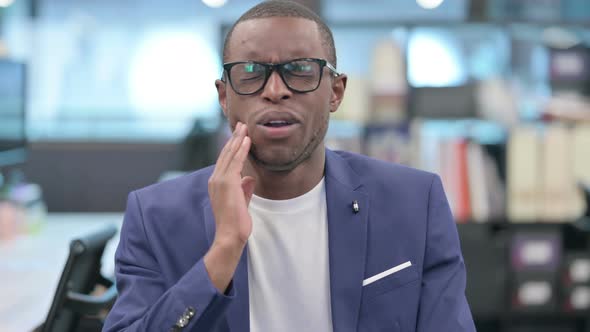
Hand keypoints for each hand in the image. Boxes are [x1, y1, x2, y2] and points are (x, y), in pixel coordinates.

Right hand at [207, 122, 255, 248]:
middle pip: (226, 154)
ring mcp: (220, 180)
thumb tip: (250, 178)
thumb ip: (245, 189)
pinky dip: (241, 149)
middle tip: (241, 125)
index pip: (225, 161)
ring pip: (230, 154)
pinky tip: (247, 140)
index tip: (239, 135)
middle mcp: (215, 179)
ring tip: (244, 127)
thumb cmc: (235, 223)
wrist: (229, 235)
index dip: (232, 147)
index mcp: (217, 183)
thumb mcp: (241, 202)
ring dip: (237, 139)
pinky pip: (236, 161)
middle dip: (234, 138)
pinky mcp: (227, 183)